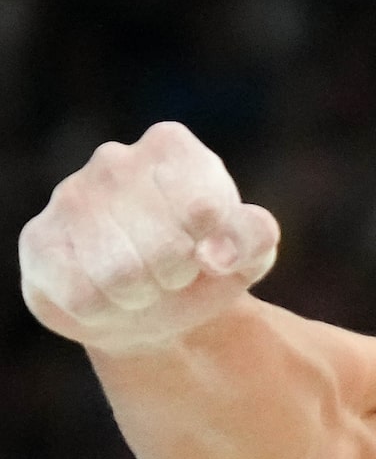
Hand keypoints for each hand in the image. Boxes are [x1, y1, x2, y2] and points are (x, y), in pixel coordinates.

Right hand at [20, 121, 281, 351]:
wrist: (147, 305)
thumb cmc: (203, 267)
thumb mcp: (249, 251)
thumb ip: (254, 238)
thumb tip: (214, 254)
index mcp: (171, 146)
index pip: (206, 209)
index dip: (218, 250)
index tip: (209, 251)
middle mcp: (115, 160)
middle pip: (165, 248)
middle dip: (177, 277)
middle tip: (172, 274)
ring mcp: (70, 196)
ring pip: (120, 275)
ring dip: (141, 296)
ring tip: (139, 284)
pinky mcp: (38, 240)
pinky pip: (82, 296)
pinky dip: (105, 311)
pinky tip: (103, 293)